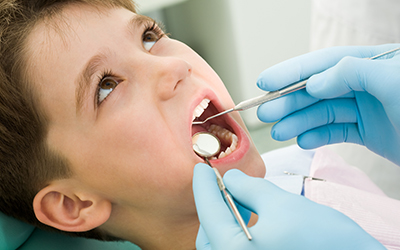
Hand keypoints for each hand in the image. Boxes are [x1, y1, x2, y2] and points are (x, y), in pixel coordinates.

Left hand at [193, 163, 384, 249]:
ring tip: (239, 196)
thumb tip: (231, 179)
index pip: (208, 213)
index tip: (201, 169)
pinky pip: (236, 247)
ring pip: (222, 241)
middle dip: (213, 204)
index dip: (203, 187)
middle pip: (209, 232)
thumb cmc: (323, 239)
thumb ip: (248, 188)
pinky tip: (250, 214)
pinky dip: (237, 229)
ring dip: (226, 217)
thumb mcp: (281, 204)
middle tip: (222, 182)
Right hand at [256, 44, 399, 164]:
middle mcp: (365, 83)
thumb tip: (314, 82)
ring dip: (298, 122)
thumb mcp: (393, 81)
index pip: (323, 62)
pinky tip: (303, 141)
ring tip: (278, 133)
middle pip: (318, 90)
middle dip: (289, 102)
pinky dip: (318, 137)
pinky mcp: (368, 132)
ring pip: (322, 113)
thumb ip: (352, 72)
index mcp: (372, 62)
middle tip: (266, 113)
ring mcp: (366, 108)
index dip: (291, 72)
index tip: (265, 82)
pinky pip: (336, 132)